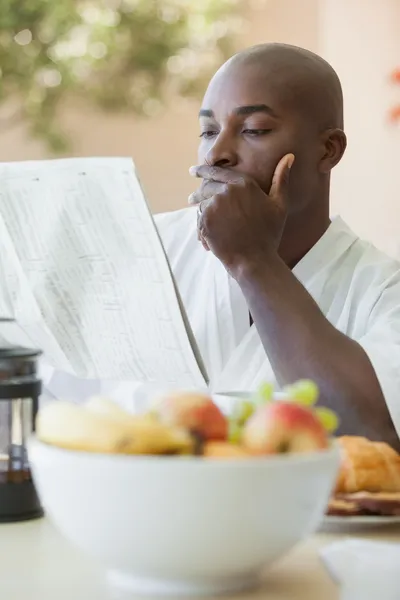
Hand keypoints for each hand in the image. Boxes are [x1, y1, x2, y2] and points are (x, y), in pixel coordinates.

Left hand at [188, 154, 294, 273]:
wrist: (255, 259)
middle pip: (206, 188)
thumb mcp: (279, 204)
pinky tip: (206, 238)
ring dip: (201, 213)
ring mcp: (214, 205)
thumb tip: (289, 156)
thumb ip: (281, 179)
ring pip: (201, 205)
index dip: (203, 170)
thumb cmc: (269, 233)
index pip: (217, 172)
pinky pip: (198, 219)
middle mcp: (227, 191)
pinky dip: (201, 227)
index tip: (192, 171)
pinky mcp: (205, 221)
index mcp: (244, 183)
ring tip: (204, 222)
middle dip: (198, 193)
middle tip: (191, 199)